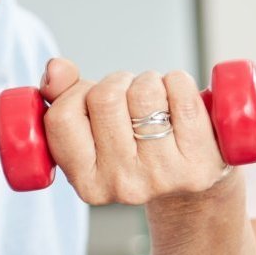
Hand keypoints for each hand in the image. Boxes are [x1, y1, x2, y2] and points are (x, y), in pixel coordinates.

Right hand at [38, 58, 229, 206]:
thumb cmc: (135, 144)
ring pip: (144, 91)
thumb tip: (56, 68)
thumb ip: (61, 94)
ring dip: (149, 81)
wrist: (193, 182)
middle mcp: (123, 186)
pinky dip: (179, 82)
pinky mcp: (200, 160)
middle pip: (104, 98)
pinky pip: (180, 89)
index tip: (93, 100)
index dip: (77, 93)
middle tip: (130, 100)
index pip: (62, 117)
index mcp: (86, 183)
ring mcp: (163, 176)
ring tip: (156, 103)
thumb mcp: (90, 127)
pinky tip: (180, 104)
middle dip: (118, 83)